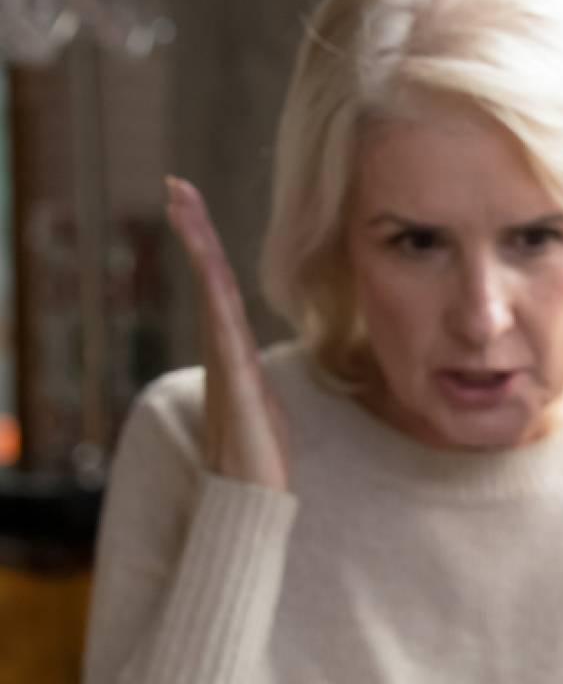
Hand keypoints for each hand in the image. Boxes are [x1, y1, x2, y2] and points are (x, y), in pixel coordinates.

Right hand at [165, 177, 289, 489]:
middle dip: (194, 230)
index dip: (209, 247)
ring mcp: (225, 364)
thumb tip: (255, 370)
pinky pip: (223, 327)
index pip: (221, 288)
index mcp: (233, 352)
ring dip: (200, 247)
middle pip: (210, 278)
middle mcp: (223, 351)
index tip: (192, 205)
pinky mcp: (235, 383)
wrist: (250, 499)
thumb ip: (256, 381)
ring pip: (212, 293)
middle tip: (176, 185)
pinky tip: (208, 264)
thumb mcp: (264, 404)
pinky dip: (214, 292)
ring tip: (183, 204)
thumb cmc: (260, 457)